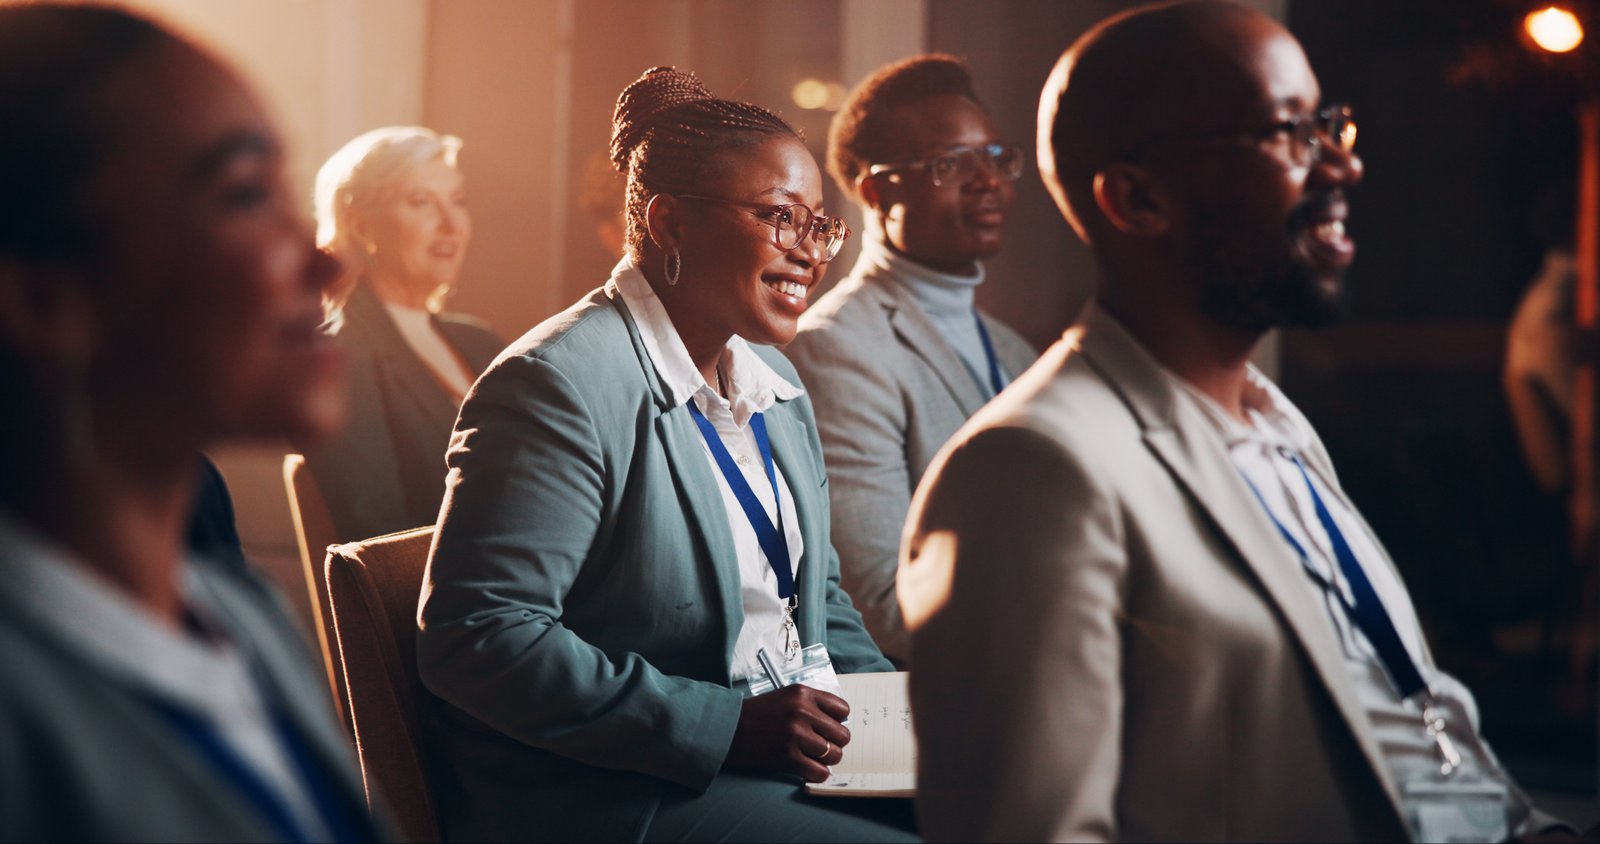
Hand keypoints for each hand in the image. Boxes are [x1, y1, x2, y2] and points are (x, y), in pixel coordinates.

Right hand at [725, 684, 850, 782]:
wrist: (729, 728)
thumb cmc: (758, 714)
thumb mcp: (786, 697)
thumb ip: (812, 706)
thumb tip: (839, 725)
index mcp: (803, 693)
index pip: (843, 710)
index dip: (838, 721)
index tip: (829, 727)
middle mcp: (802, 712)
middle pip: (842, 735)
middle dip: (834, 743)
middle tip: (822, 745)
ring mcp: (795, 735)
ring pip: (834, 755)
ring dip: (825, 759)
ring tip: (812, 756)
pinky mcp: (788, 757)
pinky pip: (820, 772)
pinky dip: (816, 773)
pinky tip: (806, 767)